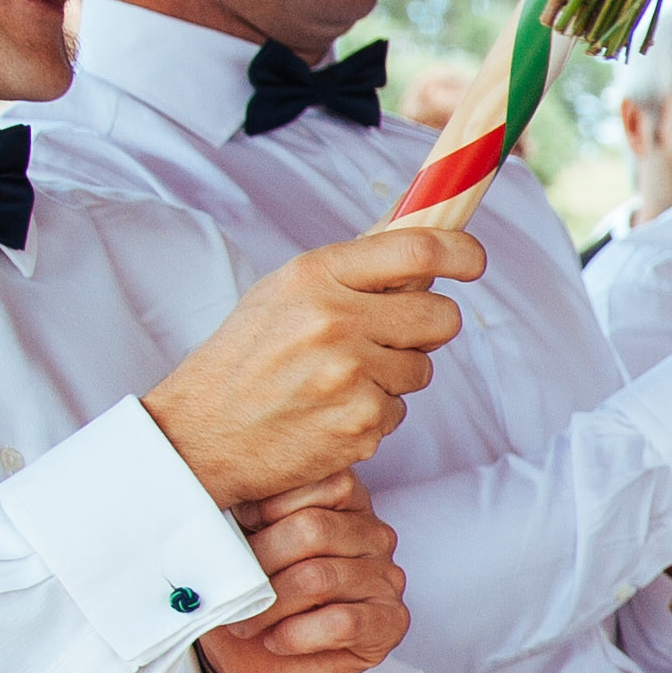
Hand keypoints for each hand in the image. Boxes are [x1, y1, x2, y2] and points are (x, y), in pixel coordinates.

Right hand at [143, 223, 475, 507]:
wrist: (197, 435)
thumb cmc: (242, 360)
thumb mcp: (282, 294)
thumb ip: (349, 270)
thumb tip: (417, 237)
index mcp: (314, 277)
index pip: (417, 249)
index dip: (461, 252)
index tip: (473, 261)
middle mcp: (335, 320)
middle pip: (440, 315)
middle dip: (427, 328)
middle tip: (389, 337)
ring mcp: (351, 375)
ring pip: (422, 369)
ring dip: (393, 375)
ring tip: (336, 380)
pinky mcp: (361, 424)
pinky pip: (399, 411)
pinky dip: (373, 413)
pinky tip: (328, 412)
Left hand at [201, 476, 408, 672]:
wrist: (261, 664)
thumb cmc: (254, 597)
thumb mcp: (241, 545)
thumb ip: (242, 517)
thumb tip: (216, 502)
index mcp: (344, 501)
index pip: (322, 479)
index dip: (268, 505)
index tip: (237, 529)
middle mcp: (374, 534)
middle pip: (313, 529)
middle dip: (260, 561)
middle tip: (232, 587)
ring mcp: (387, 578)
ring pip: (319, 578)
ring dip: (270, 606)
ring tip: (246, 622)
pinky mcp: (390, 623)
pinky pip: (342, 622)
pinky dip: (296, 635)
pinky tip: (277, 640)